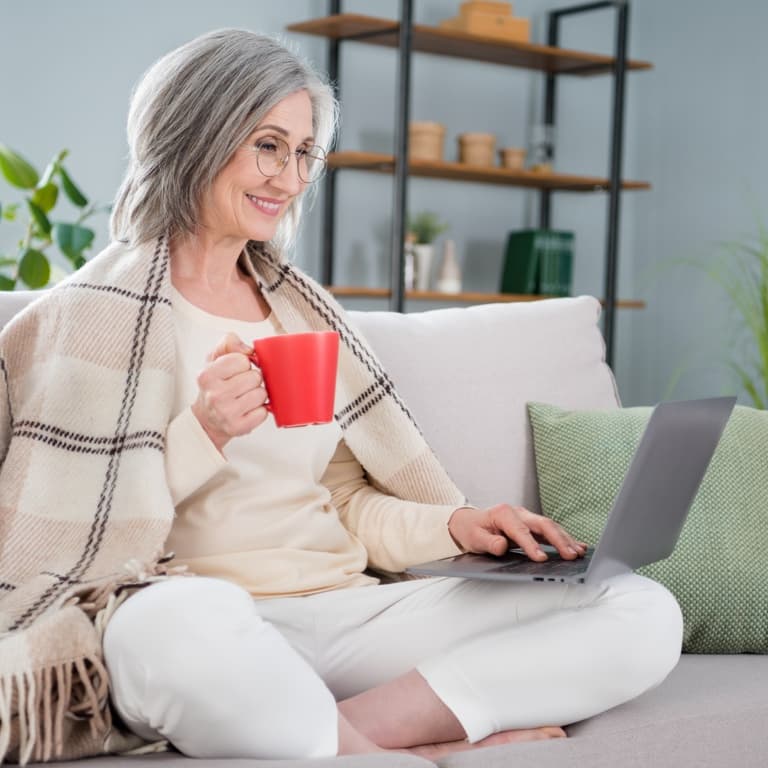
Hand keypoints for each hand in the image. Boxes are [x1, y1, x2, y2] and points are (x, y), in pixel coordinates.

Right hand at [191, 333, 267, 451]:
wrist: (207, 419)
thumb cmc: (214, 387)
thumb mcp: (215, 360)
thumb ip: (229, 343)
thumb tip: (248, 349)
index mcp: (207, 376)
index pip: (242, 360)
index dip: (244, 364)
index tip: (236, 371)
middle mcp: (215, 395)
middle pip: (255, 377)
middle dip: (253, 379)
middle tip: (242, 385)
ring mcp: (226, 413)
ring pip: (262, 394)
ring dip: (258, 395)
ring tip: (245, 397)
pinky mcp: (238, 427)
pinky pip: (263, 413)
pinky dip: (260, 411)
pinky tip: (248, 410)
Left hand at [447, 504, 587, 561]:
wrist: (470, 521)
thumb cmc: (472, 530)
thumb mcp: (474, 537)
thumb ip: (488, 542)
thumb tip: (502, 545)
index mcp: (504, 514)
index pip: (521, 531)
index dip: (531, 545)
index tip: (541, 559)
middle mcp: (519, 513)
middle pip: (543, 524)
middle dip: (558, 540)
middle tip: (571, 556)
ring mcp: (527, 518)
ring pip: (550, 527)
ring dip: (565, 540)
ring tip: (579, 553)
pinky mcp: (532, 525)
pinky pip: (550, 531)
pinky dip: (564, 538)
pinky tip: (578, 546)